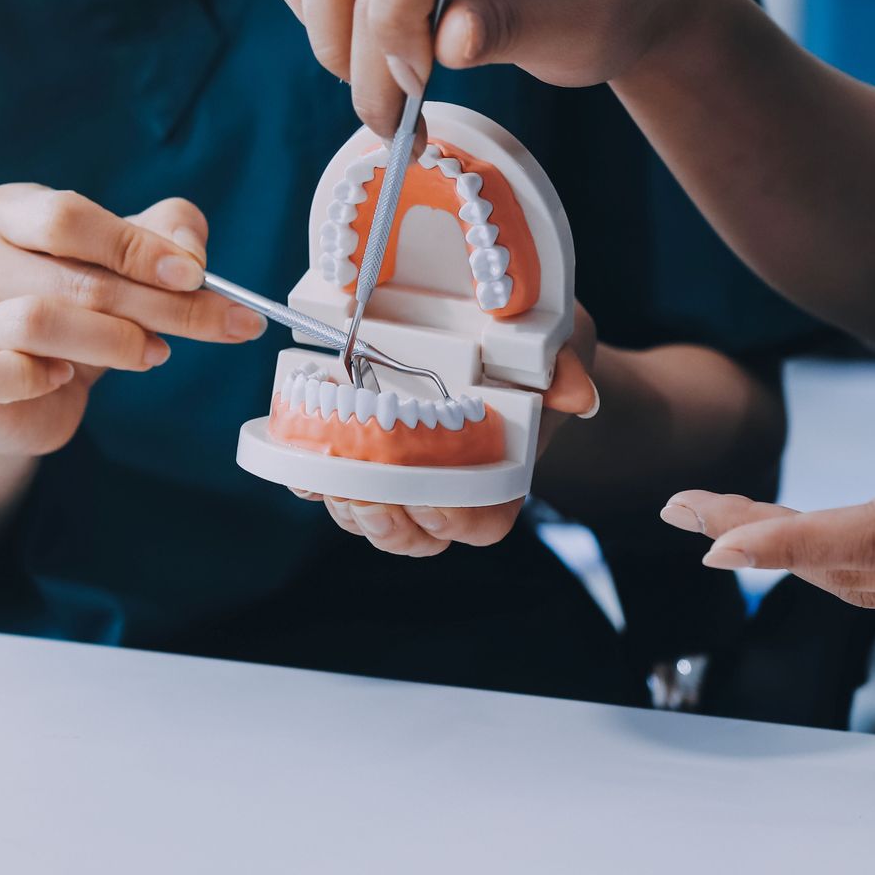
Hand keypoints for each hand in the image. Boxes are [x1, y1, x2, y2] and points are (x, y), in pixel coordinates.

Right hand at [0, 188, 264, 455]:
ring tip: (155, 353)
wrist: (16, 393)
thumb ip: (168, 236)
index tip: (196, 275)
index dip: (137, 247)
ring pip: (40, 322)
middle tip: (217, 323)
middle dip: (156, 303)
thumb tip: (191, 256)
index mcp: (5, 212)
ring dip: (116, 341)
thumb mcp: (126, 260)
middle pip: (72, 277)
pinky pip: (7, 373)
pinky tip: (67, 377)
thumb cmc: (74, 310)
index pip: (68, 217)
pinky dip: (45, 377)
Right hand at [264, 0, 713, 135]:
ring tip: (383, 99)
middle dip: (353, 51)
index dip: (393, 17)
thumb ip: (515, 29)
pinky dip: (314, 2)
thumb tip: (446, 42)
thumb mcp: (584, 32)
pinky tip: (356, 49)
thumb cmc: (608, 6)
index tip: (418, 85)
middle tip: (396, 122)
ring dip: (329, 38)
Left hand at [300, 309, 600, 557]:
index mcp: (500, 474)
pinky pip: (330, 486)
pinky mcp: (362, 457)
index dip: (453, 518)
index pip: (480, 522)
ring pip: (371, 520)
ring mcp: (403, 477)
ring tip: (327, 468)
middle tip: (361, 489)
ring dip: (345, 504)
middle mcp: (450, 487)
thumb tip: (576, 396)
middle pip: (414, 535)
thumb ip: (565, 369)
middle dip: (385, 520)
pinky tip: (298, 451)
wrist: (503, 339)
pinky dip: (310, 476)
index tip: (430, 496)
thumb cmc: (536, 350)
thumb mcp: (561, 344)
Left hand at [659, 321, 874, 621]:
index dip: (783, 539)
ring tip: (726, 524)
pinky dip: (845, 569)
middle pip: (848, 567)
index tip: (709, 537)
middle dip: (758, 541)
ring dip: (794, 558)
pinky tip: (817, 546)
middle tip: (680, 510)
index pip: (871, 534)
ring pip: (872, 589)